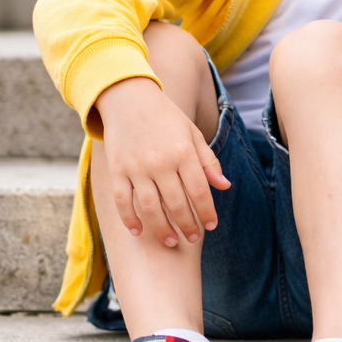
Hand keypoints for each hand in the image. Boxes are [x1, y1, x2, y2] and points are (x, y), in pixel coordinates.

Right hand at [95, 78, 230, 246]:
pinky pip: (122, 200)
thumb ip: (208, 162)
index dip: (207, 212)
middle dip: (187, 225)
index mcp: (183, 153)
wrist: (129, 99)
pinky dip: (129, 218)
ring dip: (162, 229)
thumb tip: (225, 186)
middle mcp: (161, 162)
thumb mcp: (193, 135)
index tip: (211, 226)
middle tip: (193, 239)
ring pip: (150, 207)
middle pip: (177, 204)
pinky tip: (139, 232)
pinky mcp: (116, 170)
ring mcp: (136, 167)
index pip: (200, 191)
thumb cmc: (167, 119)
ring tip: (171, 242)